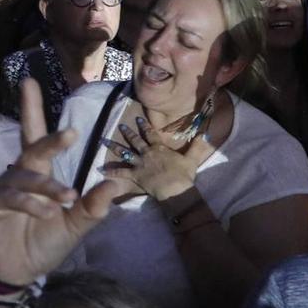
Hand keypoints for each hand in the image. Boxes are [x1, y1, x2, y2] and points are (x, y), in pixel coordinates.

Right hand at [0, 117, 132, 286]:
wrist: (16, 272)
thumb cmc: (42, 244)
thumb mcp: (74, 226)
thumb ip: (92, 208)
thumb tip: (115, 184)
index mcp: (38, 174)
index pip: (38, 138)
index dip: (33, 110)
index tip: (30, 82)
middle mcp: (19, 174)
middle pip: (32, 147)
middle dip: (49, 139)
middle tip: (71, 133)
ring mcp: (2, 187)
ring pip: (26, 176)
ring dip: (49, 186)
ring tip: (67, 198)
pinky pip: (11, 196)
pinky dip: (31, 203)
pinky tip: (46, 212)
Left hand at [101, 111, 217, 202]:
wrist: (175, 189)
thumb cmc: (183, 174)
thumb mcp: (192, 159)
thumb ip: (197, 145)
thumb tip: (206, 133)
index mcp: (159, 148)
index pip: (151, 134)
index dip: (144, 126)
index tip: (138, 119)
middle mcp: (147, 153)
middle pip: (135, 141)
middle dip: (128, 132)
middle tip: (120, 125)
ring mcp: (140, 164)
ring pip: (125, 153)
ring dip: (115, 147)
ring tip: (105, 140)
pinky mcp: (135, 175)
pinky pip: (121, 172)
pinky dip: (111, 171)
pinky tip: (101, 169)